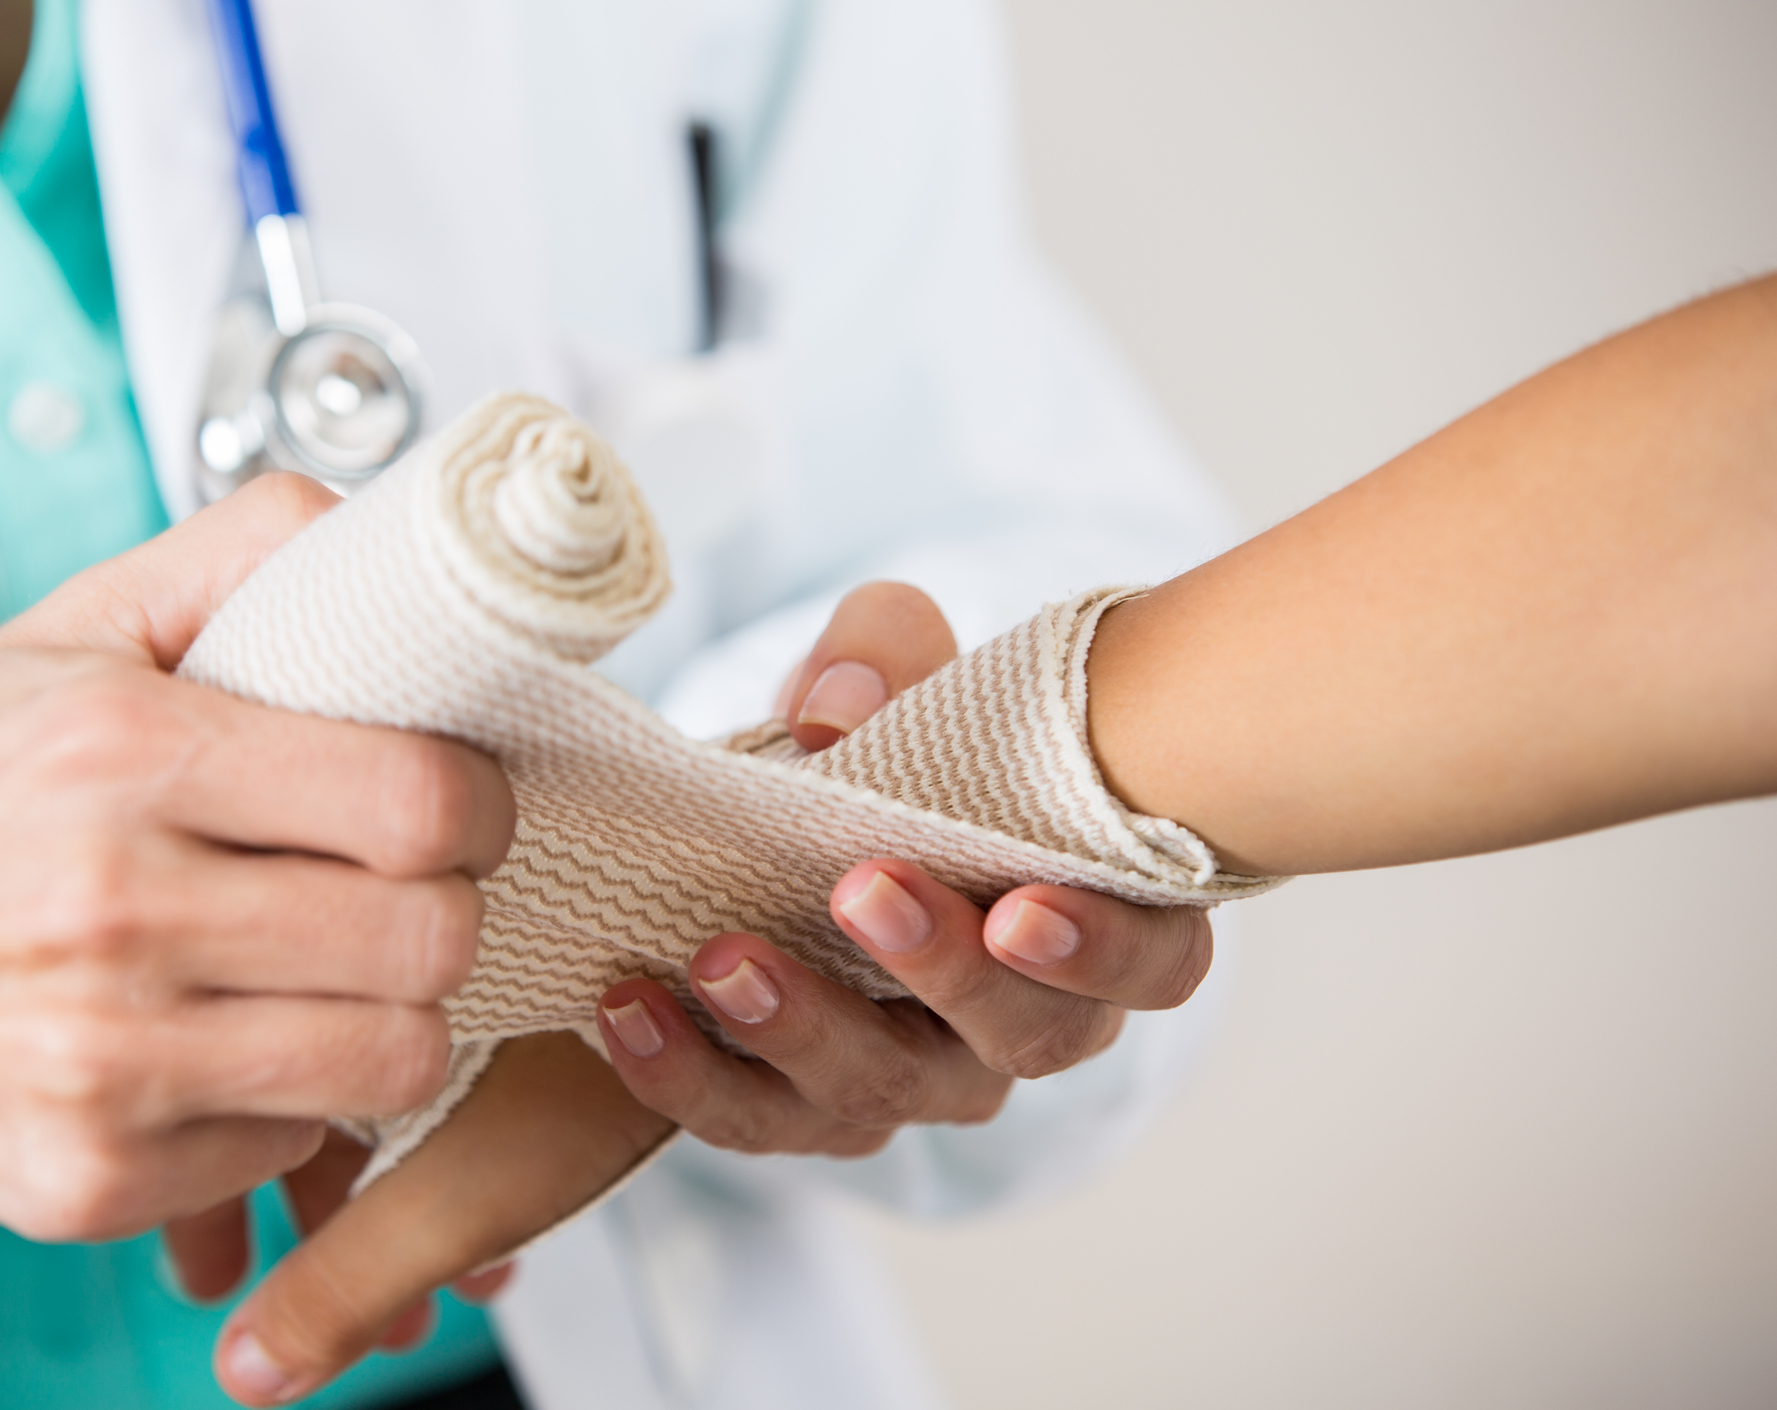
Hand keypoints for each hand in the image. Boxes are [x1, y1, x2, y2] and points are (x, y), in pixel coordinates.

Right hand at [0, 475, 514, 1240]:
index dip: (478, 802)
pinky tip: (221, 1043)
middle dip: (442, 908)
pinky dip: (284, 1098)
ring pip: (394, 1057)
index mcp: (120, 755)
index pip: (420, 800)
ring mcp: (103, 1061)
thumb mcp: (56, 639)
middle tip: (394, 890)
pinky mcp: (91, 1178)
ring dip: (386, 1013)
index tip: (455, 804)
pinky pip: (293, 1144)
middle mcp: (113, 911)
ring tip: (324, 971)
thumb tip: (374, 529)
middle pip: (432, 938)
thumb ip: (231, 557)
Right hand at [179, 583, 1213, 1400]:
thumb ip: (427, 1181)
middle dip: (791, 1026)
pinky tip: (1029, 898)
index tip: (620, 996)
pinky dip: (1094, 943)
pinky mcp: (1127, 942)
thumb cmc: (748, 871)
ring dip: (926, 970)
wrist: (942, 759)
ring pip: (999, 1040)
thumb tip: (250, 1377)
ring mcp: (1028, 1012)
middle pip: (864, 1092)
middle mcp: (915, 1069)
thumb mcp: (583, 1001)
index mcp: (795, 1084)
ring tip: (862, 887)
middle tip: (726, 943)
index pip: (739, 1115)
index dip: (686, 1079)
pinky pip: (1138, 968)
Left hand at [595, 582, 1212, 1154]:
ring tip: (721, 960)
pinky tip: (625, 1009)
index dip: (1099, 950)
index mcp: (1098, 918)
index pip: (1150, 963)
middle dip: (938, 971)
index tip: (1020, 907)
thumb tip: (838, 706)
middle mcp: (1025, 1022)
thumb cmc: (893, 740)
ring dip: (800, 1030)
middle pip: (1019, 1036)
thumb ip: (886, 656)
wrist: (789, 813)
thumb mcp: (896, 668)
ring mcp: (920, 1081)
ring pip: (882, 1093)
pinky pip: (758, 1119)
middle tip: (858, 894)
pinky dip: (687, 1073)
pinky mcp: (813, 1113)